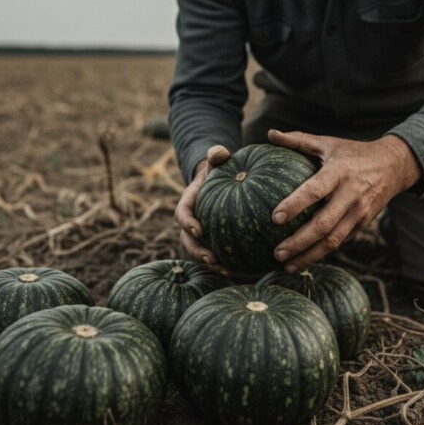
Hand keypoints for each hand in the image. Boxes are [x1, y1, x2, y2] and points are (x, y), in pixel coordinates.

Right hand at [175, 145, 231, 273]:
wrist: (220, 179)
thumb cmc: (218, 168)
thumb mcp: (217, 159)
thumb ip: (217, 154)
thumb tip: (221, 153)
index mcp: (188, 203)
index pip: (182, 214)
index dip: (188, 223)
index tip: (198, 230)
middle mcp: (191, 221)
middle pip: (188, 239)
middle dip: (197, 251)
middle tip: (211, 259)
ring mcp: (201, 233)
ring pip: (200, 252)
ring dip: (211, 263)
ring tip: (228, 271)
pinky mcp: (213, 239)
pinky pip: (217, 254)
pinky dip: (226, 263)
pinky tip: (241, 271)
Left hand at [268, 129, 420, 271]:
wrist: (394, 166)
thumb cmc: (353, 153)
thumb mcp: (328, 143)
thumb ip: (298, 140)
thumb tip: (270, 134)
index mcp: (339, 172)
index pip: (315, 190)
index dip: (295, 205)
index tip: (274, 218)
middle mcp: (351, 195)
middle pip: (324, 225)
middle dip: (299, 242)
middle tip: (277, 252)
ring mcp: (359, 213)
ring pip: (333, 241)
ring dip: (309, 256)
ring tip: (286, 265)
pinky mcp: (363, 224)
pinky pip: (341, 242)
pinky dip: (322, 254)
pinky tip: (304, 261)